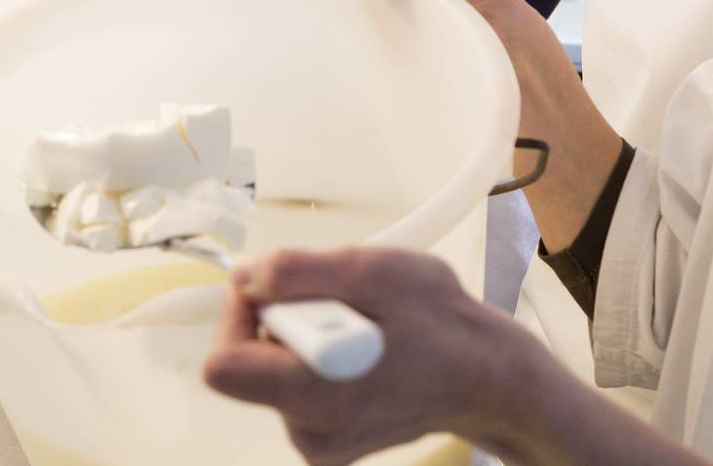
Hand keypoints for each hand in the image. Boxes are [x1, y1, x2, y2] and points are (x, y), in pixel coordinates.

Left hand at [205, 248, 527, 464]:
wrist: (488, 379)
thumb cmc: (445, 326)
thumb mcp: (375, 271)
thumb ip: (298, 272)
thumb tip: (244, 275)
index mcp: (316, 397)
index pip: (223, 365)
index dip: (241, 315)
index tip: (282, 289)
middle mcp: (308, 433)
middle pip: (248, 361)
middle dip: (286, 317)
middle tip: (345, 304)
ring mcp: (318, 442)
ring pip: (272, 369)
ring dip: (307, 334)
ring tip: (365, 325)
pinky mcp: (326, 441)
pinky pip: (294, 385)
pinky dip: (319, 357)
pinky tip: (365, 348)